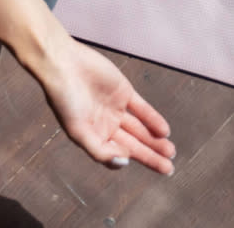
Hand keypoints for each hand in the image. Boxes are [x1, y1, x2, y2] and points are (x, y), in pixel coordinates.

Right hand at [38, 34, 175, 173]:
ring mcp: (117, 108)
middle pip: (133, 144)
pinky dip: (154, 120)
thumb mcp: (78, 131)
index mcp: (93, 136)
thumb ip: (100, 150)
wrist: (64, 65)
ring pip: (141, 128)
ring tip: (170, 152)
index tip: (138, 163)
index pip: (117, 154)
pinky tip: (164, 131)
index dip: (131, 160)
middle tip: (169, 168)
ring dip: (155, 140)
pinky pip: (143, 109)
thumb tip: (124, 163)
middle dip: (150, 156)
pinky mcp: (125, 92)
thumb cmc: (65, 99)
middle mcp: (107, 125)